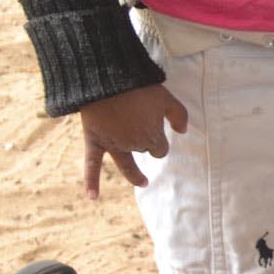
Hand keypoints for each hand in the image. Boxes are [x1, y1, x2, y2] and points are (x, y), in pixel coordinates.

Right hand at [79, 84, 187, 199]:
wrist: (107, 76)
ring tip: (142, 181)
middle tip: (141, 127)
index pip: (161, 150)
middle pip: (145, 152)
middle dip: (146, 144)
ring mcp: (113, 145)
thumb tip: (182, 132)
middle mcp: (134, 145)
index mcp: (152, 137)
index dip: (160, 140)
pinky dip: (91, 182)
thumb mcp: (167, 97)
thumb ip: (179, 115)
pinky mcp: (94, 141)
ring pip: (127, 164)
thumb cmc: (140, 86)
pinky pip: (91, 165)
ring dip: (135, 174)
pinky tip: (92, 198)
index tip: (155, 126)